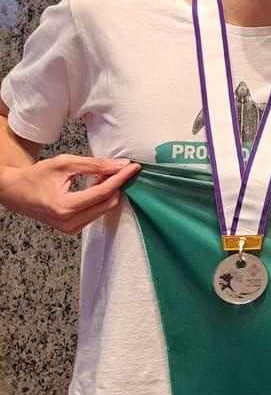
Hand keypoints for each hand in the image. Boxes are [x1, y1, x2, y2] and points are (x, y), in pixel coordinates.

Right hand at [0, 155, 140, 233]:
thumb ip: (95, 165)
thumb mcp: (65, 164)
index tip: (133, 167)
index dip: (121, 178)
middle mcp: (69, 222)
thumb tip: (121, 165)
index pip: (103, 193)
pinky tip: (96, 185)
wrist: (14, 192)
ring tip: (102, 175)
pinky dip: (100, 199)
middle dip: (117, 185)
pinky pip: (95, 213)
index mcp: (65, 207)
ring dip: (109, 192)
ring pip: (104, 209)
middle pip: (108, 204)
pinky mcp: (72, 229)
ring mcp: (70, 228)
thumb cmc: (35, 176)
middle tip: (118, 168)